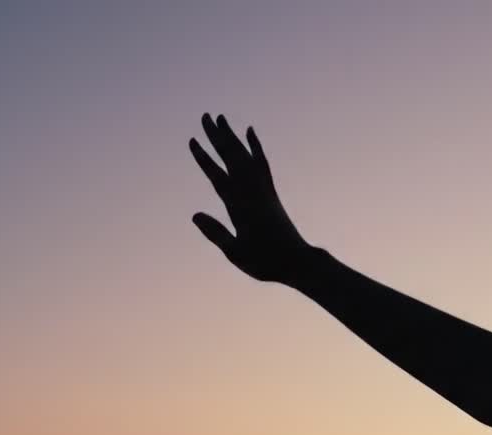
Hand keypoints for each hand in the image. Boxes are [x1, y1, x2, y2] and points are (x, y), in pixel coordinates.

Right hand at [189, 113, 314, 283]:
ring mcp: (263, 191)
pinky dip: (256, 147)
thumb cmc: (266, 262)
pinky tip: (250, 133)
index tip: (193, 140)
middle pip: (233, 159)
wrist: (298, 262)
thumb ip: (216, 233)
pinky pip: (262, 164)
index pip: (219, 177)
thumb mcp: (236, 253)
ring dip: (233, 137)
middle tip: (205, 116)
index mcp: (240, 208)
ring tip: (221, 118)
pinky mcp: (271, 193)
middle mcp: (253, 194)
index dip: (205, 159)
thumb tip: (195, 215)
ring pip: (246, 157)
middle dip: (218, 137)